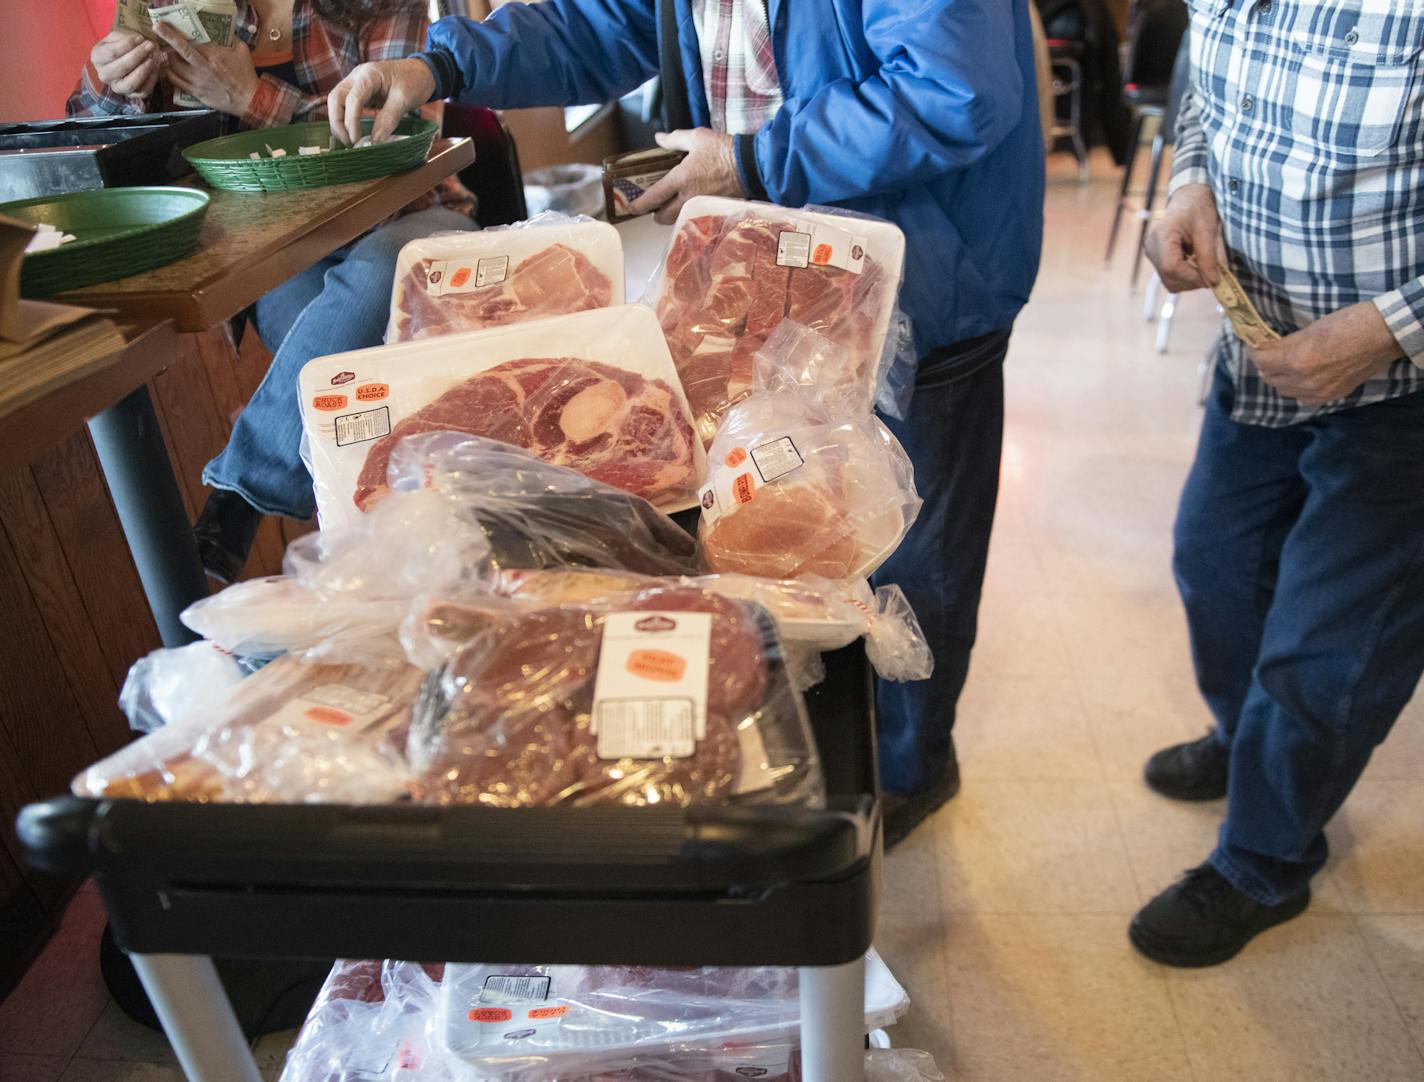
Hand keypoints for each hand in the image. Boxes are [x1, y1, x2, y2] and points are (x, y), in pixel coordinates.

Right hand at [91, 30, 162, 98]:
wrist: (117, 65)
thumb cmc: (117, 48)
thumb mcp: (114, 38)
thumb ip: (123, 37)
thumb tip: (139, 40)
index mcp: (97, 58)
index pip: (112, 52)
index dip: (128, 44)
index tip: (141, 37)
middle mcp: (104, 75)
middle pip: (121, 67)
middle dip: (138, 55)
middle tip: (150, 45)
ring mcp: (117, 87)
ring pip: (131, 83)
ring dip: (144, 70)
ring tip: (153, 58)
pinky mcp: (131, 95)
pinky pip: (143, 91)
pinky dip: (151, 80)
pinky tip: (156, 68)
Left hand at [155, 22, 256, 116]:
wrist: (249, 100)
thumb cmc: (246, 75)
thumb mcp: (242, 51)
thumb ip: (231, 38)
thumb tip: (225, 30)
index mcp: (213, 56)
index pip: (189, 42)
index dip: (173, 33)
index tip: (162, 25)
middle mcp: (203, 68)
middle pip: (178, 52)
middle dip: (165, 39)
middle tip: (157, 31)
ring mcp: (198, 81)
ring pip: (174, 67)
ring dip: (167, 57)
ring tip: (166, 51)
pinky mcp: (196, 93)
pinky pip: (176, 82)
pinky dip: (169, 73)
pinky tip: (168, 68)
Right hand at [327, 59, 434, 146]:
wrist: (422, 72)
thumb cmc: (414, 81)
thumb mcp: (405, 99)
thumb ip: (389, 118)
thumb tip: (375, 140)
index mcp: (369, 74)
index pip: (352, 99)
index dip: (351, 122)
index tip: (355, 141)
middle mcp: (357, 77)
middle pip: (336, 99)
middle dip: (338, 122)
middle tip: (348, 143)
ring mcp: (356, 84)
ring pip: (337, 102)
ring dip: (340, 122)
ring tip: (350, 141)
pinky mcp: (360, 93)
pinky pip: (346, 106)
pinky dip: (347, 120)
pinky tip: (354, 134)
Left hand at [629, 129, 744, 223]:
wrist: (750, 165)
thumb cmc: (723, 150)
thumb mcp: (697, 137)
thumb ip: (675, 139)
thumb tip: (658, 138)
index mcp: (681, 179)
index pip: (654, 196)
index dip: (640, 205)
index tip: (631, 208)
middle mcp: (688, 197)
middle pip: (664, 217)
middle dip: (656, 215)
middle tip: (655, 208)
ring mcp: (701, 206)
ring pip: (679, 220)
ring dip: (671, 217)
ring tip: (671, 207)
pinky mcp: (712, 210)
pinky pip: (694, 217)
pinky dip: (688, 216)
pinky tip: (689, 207)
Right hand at [1144, 183, 1226, 291]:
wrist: (1189, 199)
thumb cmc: (1198, 208)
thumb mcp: (1208, 230)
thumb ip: (1209, 257)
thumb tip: (1213, 282)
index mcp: (1163, 234)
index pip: (1172, 267)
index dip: (1193, 277)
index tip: (1212, 278)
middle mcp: (1152, 246)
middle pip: (1169, 278)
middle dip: (1193, 280)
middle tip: (1211, 273)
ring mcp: (1152, 253)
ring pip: (1169, 281)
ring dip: (1190, 279)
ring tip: (1203, 264)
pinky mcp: (1156, 257)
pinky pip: (1170, 276)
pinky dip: (1185, 275)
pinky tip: (1194, 263)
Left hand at [1251, 300, 1402, 404]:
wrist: (1383, 334)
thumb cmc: (1348, 322)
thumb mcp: (1310, 329)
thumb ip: (1287, 343)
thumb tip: (1268, 348)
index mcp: (1296, 360)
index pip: (1260, 361)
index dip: (1256, 351)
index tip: (1257, 345)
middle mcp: (1303, 381)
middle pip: (1270, 378)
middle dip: (1267, 365)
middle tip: (1271, 353)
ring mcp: (1318, 392)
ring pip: (1284, 390)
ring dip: (1281, 378)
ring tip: (1287, 365)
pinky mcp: (1331, 396)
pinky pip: (1303, 398)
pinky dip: (1299, 389)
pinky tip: (1304, 377)